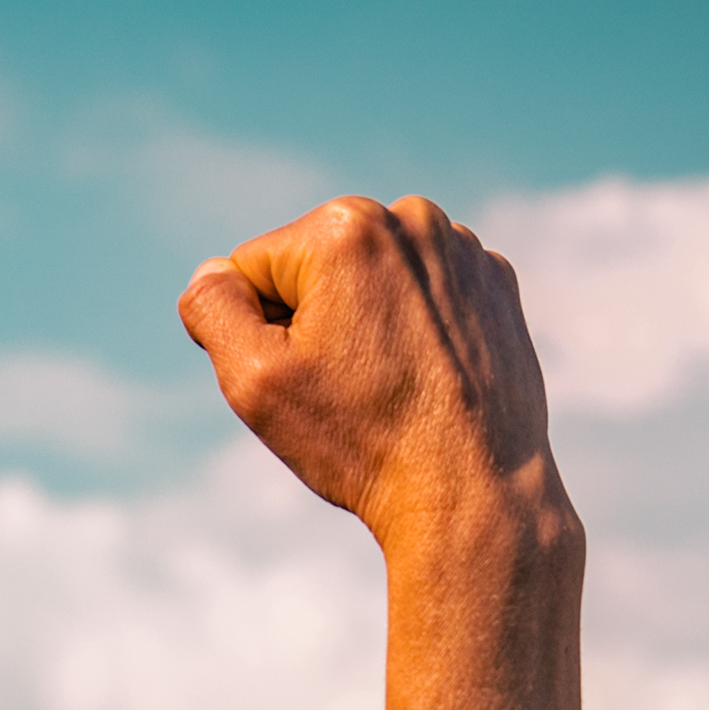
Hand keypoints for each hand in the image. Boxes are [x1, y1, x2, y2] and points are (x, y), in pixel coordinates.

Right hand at [176, 194, 559, 548]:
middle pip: (317, 268)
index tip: (306, 381)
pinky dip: (418, 330)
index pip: (255, 268)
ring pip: (373, 280)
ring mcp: (463, 249)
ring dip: (366, 324)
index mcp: (344, 225)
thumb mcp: (254, 380)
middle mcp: (412, 217)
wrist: (472, 493)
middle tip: (348, 390)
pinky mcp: (496, 285)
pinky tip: (429, 380)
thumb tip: (212, 274)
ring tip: (392, 387)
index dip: (261, 333)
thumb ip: (212, 309)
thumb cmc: (361, 441)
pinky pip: (426, 295)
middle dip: (316, 322)